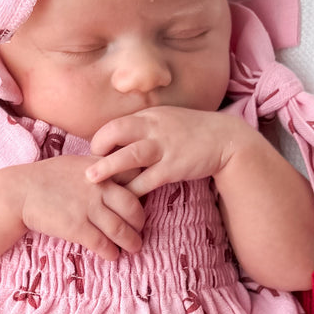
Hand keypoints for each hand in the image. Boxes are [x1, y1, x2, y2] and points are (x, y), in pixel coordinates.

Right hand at [17, 155, 145, 260]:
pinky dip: (111, 252)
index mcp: (100, 169)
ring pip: (122, 230)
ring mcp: (88, 207)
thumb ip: (100, 169)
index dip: (143, 192)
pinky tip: (112, 255)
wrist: (21, 191)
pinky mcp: (77, 228)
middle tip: (140, 230)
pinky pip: (103, 244)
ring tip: (133, 247)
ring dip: (131, 242)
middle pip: (134, 207)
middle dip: (140, 223)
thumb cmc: (48, 177)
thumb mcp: (78, 163)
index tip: (141, 202)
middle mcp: (98, 187)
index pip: (134, 177)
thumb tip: (120, 177)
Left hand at [86, 107, 238, 196]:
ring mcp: (164, 147)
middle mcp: (154, 127)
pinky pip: (149, 180)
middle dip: (98, 146)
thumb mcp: (165, 120)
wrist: (225, 139)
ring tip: (91, 178)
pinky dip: (134, 190)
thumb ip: (143, 127)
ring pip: (130, 155)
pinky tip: (124, 198)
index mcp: (149, 116)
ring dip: (108, 167)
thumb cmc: (191, 131)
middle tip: (88, 164)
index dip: (101, 139)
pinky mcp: (174, 167)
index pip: (116, 123)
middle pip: (117, 131)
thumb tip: (118, 140)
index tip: (96, 154)